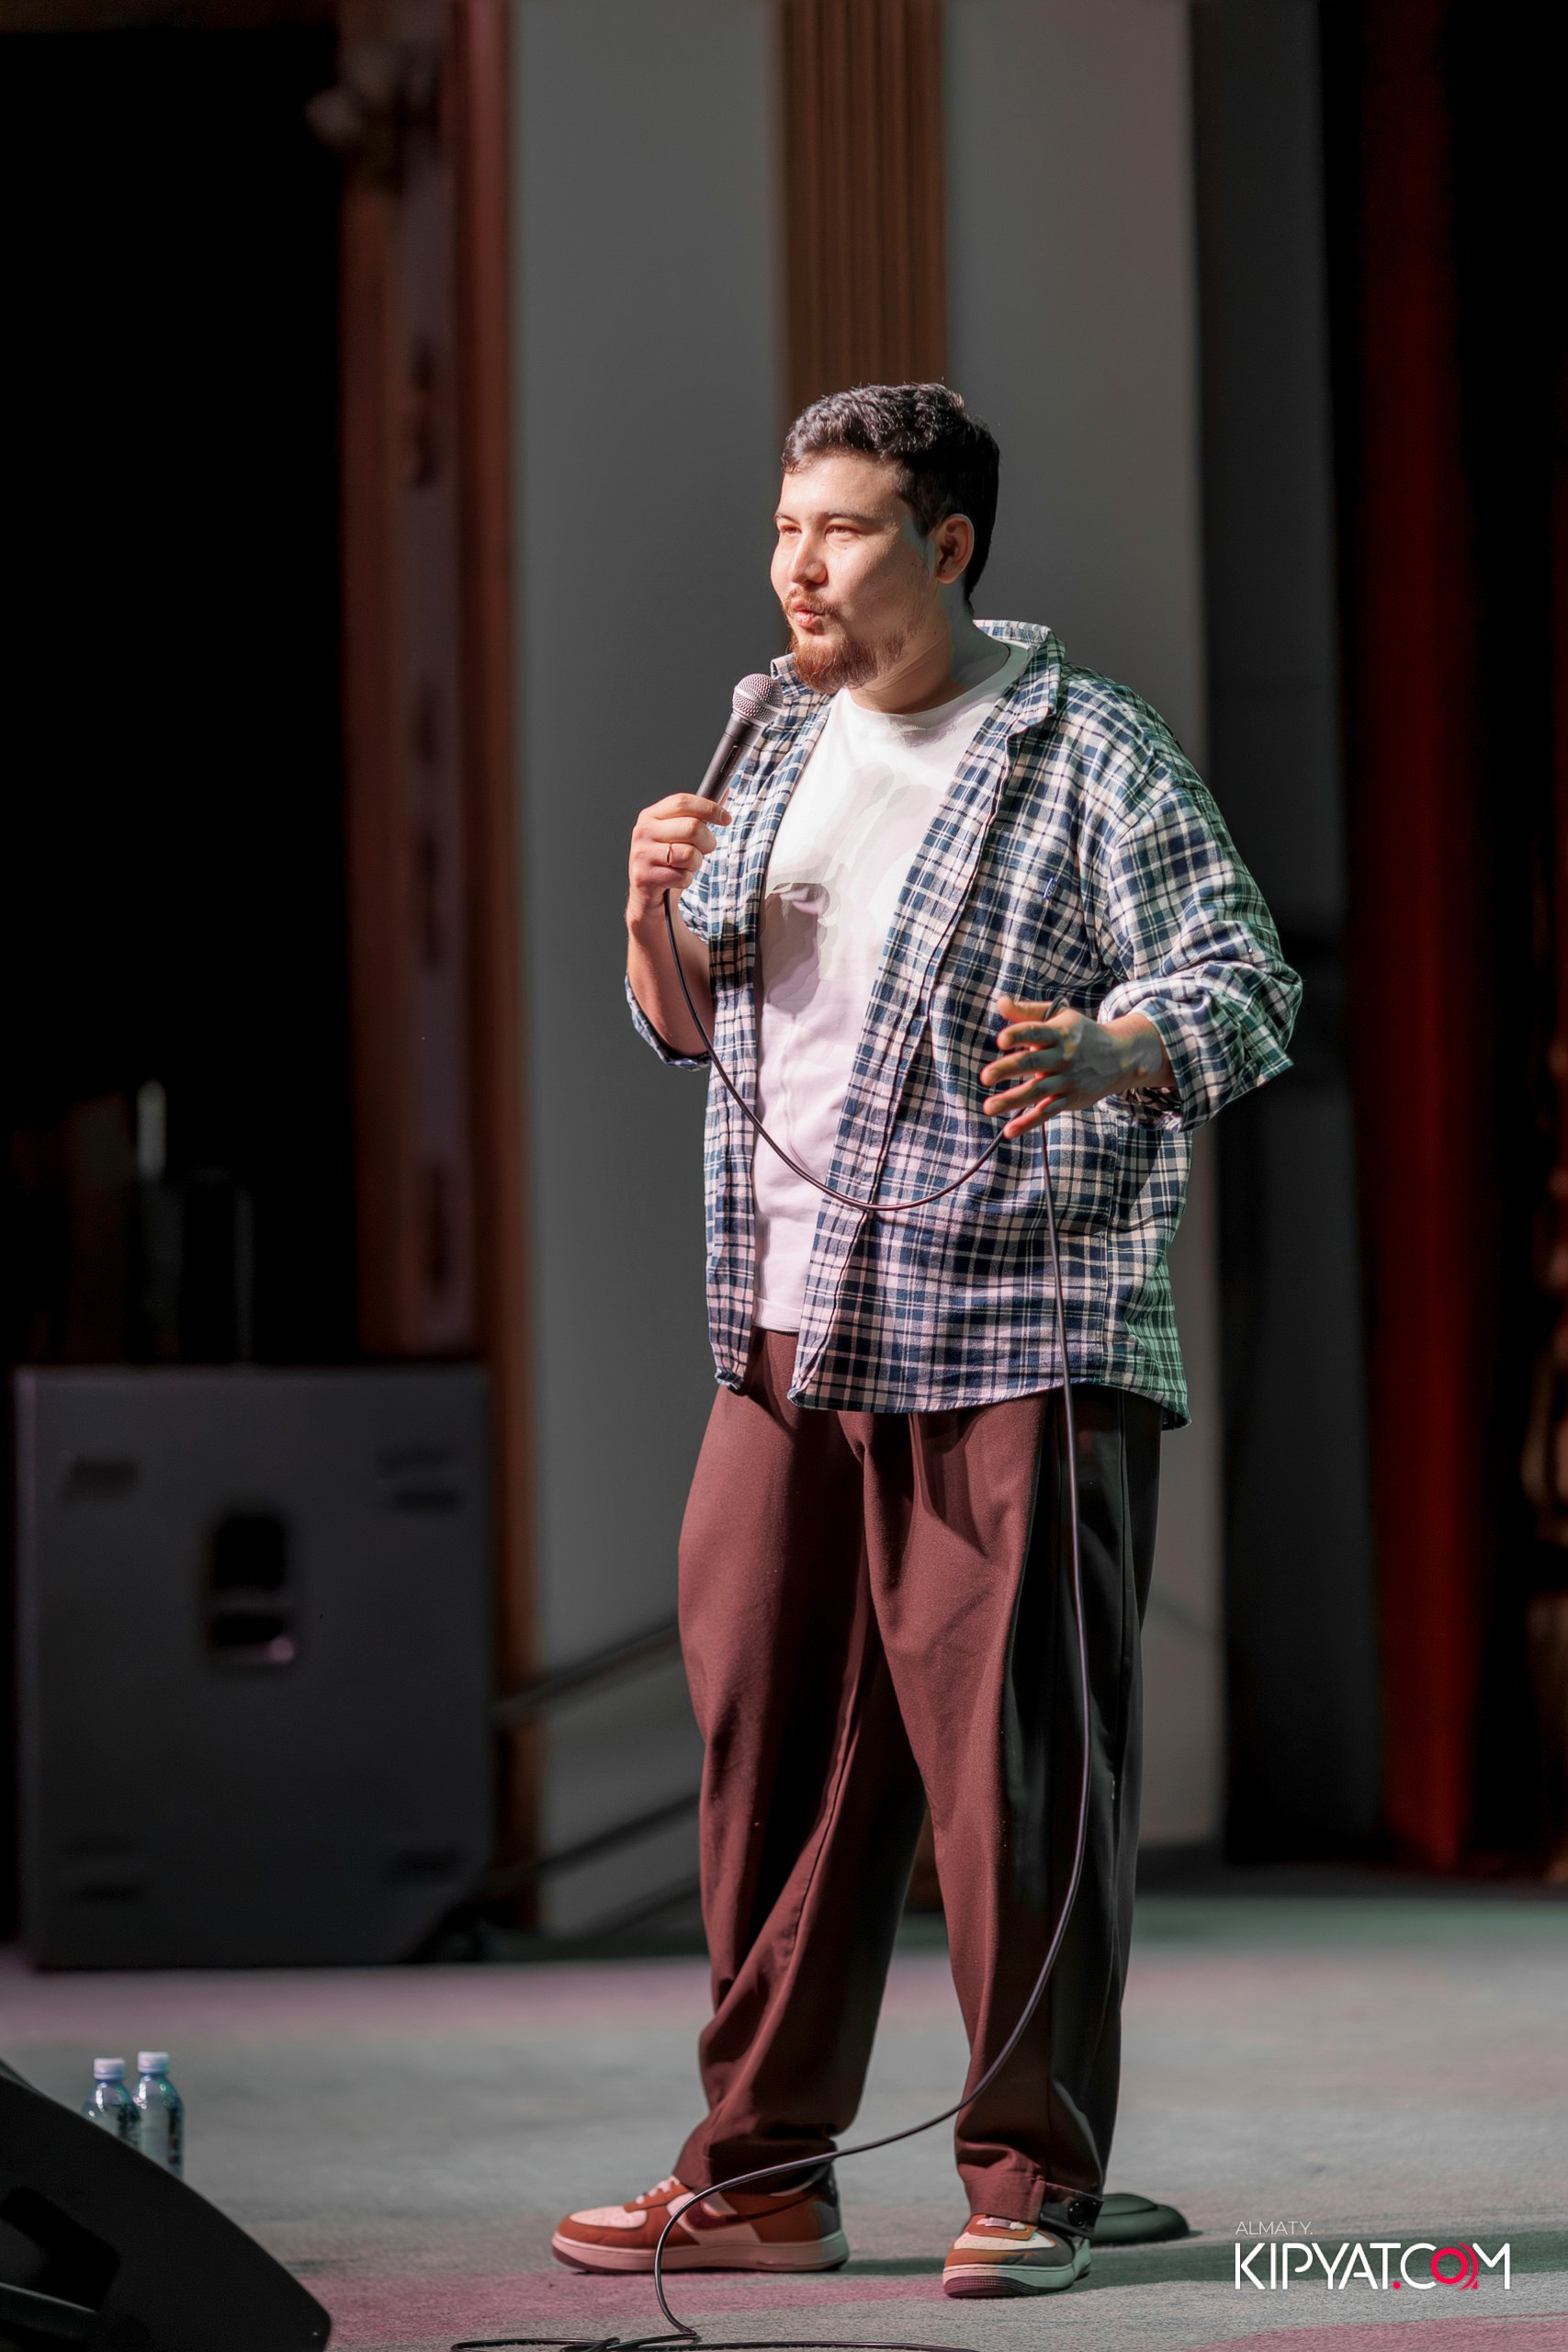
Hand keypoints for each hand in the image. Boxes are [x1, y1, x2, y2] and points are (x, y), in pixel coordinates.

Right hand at [627, 793, 730, 928]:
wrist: (648, 895)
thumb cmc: (668, 861)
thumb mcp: (679, 834)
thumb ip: (698, 814)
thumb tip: (724, 791)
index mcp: (651, 815)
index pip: (683, 802)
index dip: (709, 808)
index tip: (726, 818)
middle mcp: (643, 831)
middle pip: (692, 827)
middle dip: (707, 842)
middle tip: (705, 849)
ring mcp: (642, 854)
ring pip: (689, 854)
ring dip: (695, 864)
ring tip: (686, 866)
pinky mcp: (644, 877)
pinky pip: (682, 876)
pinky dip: (686, 880)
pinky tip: (676, 879)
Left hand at [981, 994, 1173, 1135]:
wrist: (1120, 1056)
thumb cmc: (1080, 1034)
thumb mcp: (1060, 1017)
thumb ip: (1027, 1012)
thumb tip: (1000, 1003)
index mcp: (1058, 1033)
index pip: (1035, 1033)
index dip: (1018, 1035)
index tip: (1001, 1040)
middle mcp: (1062, 1057)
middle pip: (1033, 1063)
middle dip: (1008, 1069)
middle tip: (985, 1077)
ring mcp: (1066, 1080)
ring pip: (1037, 1090)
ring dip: (1012, 1100)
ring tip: (989, 1107)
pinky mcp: (1069, 1098)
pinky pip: (1047, 1112)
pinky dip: (1029, 1122)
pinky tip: (1010, 1131)